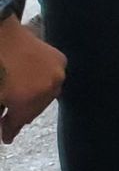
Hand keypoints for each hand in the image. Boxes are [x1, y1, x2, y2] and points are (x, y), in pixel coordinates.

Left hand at [0, 15, 66, 143]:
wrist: (0, 32)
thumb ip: (2, 114)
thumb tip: (6, 132)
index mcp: (28, 98)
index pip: (19, 121)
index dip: (9, 130)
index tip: (5, 138)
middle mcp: (49, 87)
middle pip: (36, 109)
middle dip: (21, 114)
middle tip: (9, 118)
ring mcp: (57, 72)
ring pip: (47, 94)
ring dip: (34, 97)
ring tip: (19, 97)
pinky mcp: (60, 59)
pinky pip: (52, 78)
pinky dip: (42, 81)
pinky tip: (31, 80)